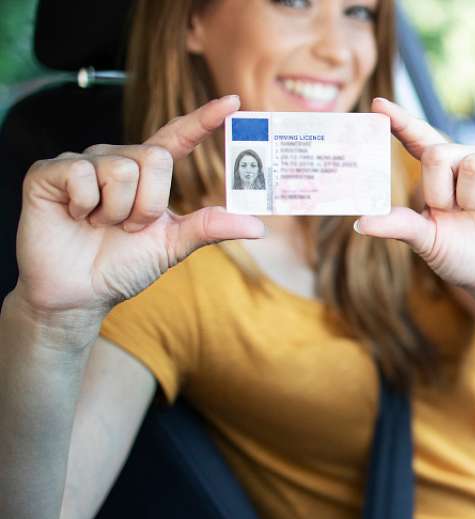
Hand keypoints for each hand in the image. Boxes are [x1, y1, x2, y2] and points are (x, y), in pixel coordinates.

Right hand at [14, 95, 264, 316]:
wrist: (78, 294)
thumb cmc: (123, 265)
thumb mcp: (172, 245)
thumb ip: (210, 228)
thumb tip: (258, 227)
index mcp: (148, 172)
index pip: (178, 137)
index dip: (204, 119)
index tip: (233, 101)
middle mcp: (117, 158)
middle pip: (156, 158)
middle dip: (149, 204)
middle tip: (127, 228)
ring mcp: (83, 162)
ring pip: (122, 169)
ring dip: (117, 211)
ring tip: (99, 224)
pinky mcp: (49, 171)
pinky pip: (83, 175)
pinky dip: (86, 206)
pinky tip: (74, 217)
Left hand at [355, 98, 474, 300]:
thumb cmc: (463, 258)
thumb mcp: (429, 243)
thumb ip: (400, 226)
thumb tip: (360, 222)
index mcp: (438, 178)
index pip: (418, 141)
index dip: (400, 122)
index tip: (378, 105)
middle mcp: (466, 165)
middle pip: (440, 153)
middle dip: (442, 192)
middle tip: (456, 213)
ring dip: (474, 196)